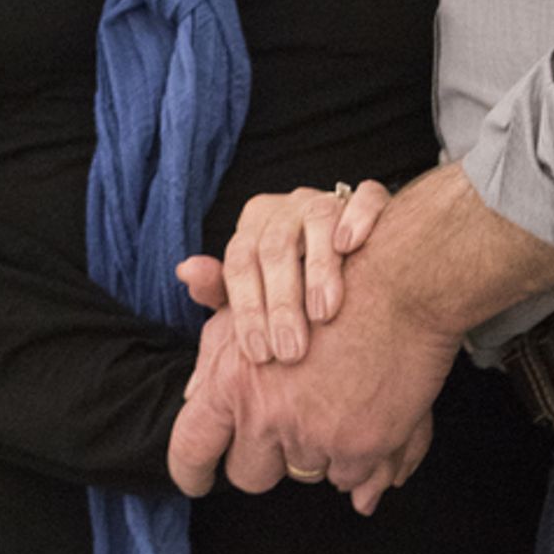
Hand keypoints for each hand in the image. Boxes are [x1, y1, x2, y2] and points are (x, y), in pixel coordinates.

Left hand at [169, 245, 459, 512]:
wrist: (404, 280)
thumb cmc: (330, 281)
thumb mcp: (257, 302)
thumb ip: (217, 346)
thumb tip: (191, 393)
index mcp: (232, 378)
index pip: (190, 447)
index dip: (192, 471)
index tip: (200, 481)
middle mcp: (265, 413)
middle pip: (247, 474)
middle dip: (267, 459)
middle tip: (297, 419)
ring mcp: (312, 435)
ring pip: (303, 473)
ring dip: (318, 449)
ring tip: (342, 398)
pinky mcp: (358, 449)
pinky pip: (347, 479)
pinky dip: (358, 456)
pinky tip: (368, 412)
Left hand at [176, 180, 389, 364]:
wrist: (366, 266)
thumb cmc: (299, 288)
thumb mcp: (257, 298)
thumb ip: (220, 298)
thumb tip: (186, 294)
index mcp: (255, 225)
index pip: (239, 262)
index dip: (247, 309)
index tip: (259, 354)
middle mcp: (288, 207)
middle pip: (275, 246)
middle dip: (281, 302)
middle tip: (290, 351)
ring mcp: (328, 199)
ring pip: (317, 220)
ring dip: (318, 268)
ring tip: (323, 314)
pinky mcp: (368, 198)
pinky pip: (364, 198)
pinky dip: (357, 218)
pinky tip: (350, 246)